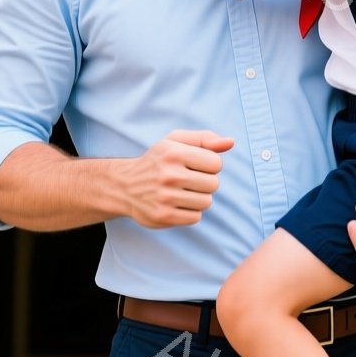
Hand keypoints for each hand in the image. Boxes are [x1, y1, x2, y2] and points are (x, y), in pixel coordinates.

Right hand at [113, 129, 234, 228]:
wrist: (124, 186)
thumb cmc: (157, 161)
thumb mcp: (175, 142)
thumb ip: (204, 138)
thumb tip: (230, 142)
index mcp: (173, 153)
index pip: (216, 163)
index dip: (210, 165)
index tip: (196, 165)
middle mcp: (169, 175)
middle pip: (213, 184)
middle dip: (205, 182)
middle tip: (188, 180)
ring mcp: (165, 197)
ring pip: (206, 202)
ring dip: (199, 198)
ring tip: (182, 192)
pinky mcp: (163, 216)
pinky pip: (195, 217)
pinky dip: (190, 212)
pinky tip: (176, 204)